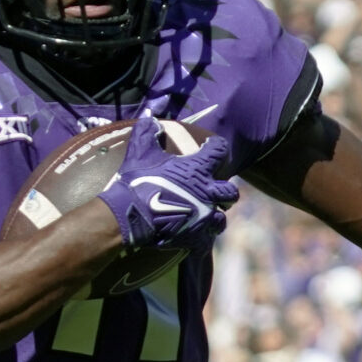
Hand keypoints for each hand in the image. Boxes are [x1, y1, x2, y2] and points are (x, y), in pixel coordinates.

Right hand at [97, 115, 238, 250]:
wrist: (130, 214)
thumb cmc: (137, 181)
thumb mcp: (139, 152)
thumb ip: (147, 132)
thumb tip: (150, 119)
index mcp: (198, 170)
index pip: (219, 150)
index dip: (216, 147)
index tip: (211, 147)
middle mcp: (208, 193)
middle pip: (231, 193)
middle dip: (226, 192)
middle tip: (214, 191)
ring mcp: (204, 218)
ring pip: (221, 220)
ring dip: (214, 217)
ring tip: (205, 217)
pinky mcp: (196, 239)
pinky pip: (206, 242)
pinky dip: (201, 240)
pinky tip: (193, 238)